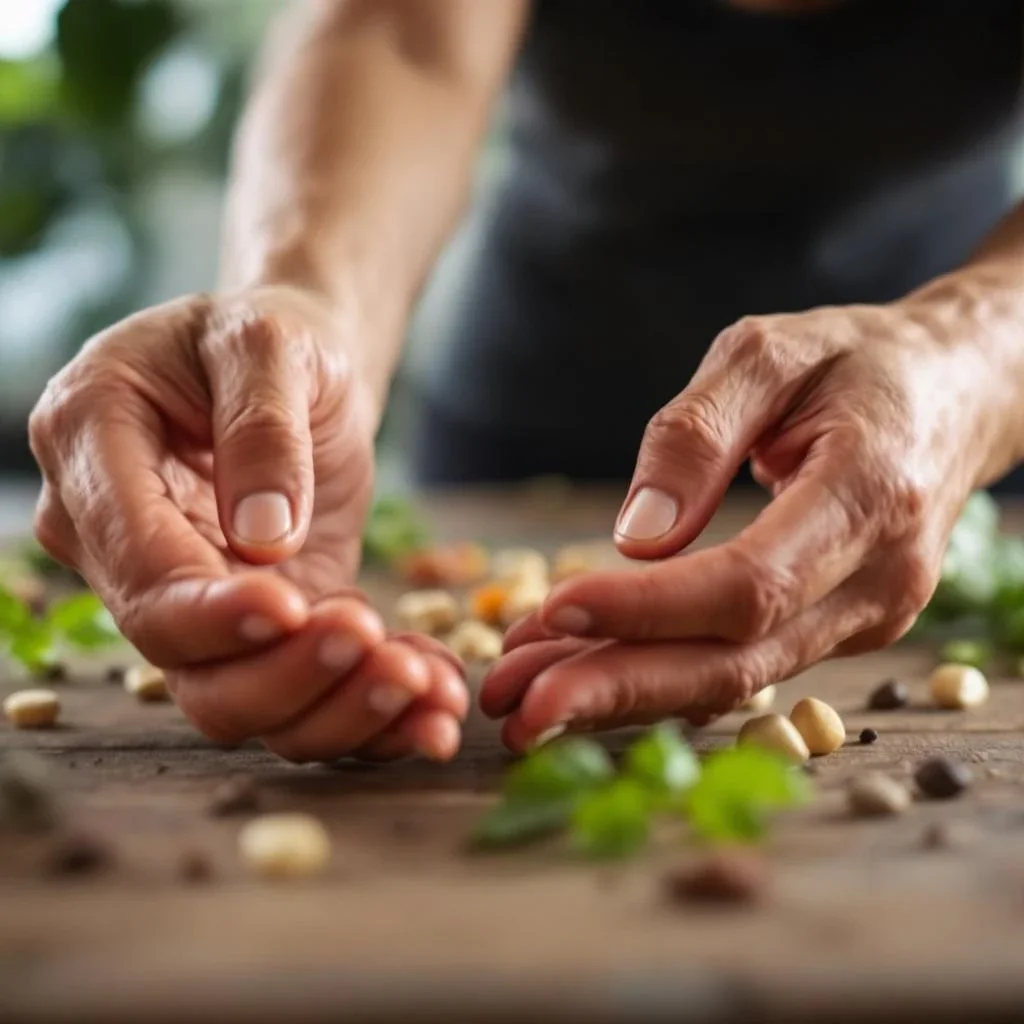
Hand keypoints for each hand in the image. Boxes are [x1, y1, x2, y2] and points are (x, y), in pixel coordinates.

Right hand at [30, 285, 466, 761]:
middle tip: (377, 649)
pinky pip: (297, 692)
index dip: (212, 608)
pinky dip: (367, 712)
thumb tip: (262, 537)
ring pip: (238, 698)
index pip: (140, 567)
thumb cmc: (270, 337)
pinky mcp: (254, 626)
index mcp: (94, 452)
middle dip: (284, 672)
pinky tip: (432, 703)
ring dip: (335, 710)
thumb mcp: (268, 343)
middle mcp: (122, 545)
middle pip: (181, 658)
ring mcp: (188, 595)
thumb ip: (260, 429)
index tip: (294, 607)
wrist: (297, 368)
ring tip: (425, 689)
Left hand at [482, 300, 999, 750]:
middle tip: (512, 701)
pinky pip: (743, 665)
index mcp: (870, 496)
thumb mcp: (771, 354)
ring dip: (621, 690)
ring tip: (521, 690)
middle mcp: (878, 581)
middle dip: (614, 687)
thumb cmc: (859, 360)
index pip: (749, 585)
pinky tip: (582, 665)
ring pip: (733, 680)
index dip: (648, 608)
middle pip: (734, 662)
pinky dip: (657, 670)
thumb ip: (699, 434)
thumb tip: (634, 539)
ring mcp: (867, 618)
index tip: (554, 606)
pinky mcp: (840, 630)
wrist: (958, 393)